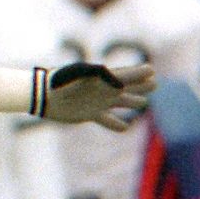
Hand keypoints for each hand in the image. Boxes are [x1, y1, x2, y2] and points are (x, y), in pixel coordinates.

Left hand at [41, 60, 155, 130]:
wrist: (44, 96)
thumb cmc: (60, 81)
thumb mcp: (78, 73)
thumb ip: (97, 74)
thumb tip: (117, 81)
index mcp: (102, 77)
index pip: (125, 74)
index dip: (138, 73)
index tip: (151, 71)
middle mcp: (102, 89)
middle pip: (126, 87)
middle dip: (141, 86)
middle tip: (155, 83)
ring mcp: (97, 102)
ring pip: (120, 102)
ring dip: (131, 101)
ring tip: (142, 102)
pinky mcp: (90, 114)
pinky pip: (107, 120)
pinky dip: (116, 124)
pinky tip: (125, 127)